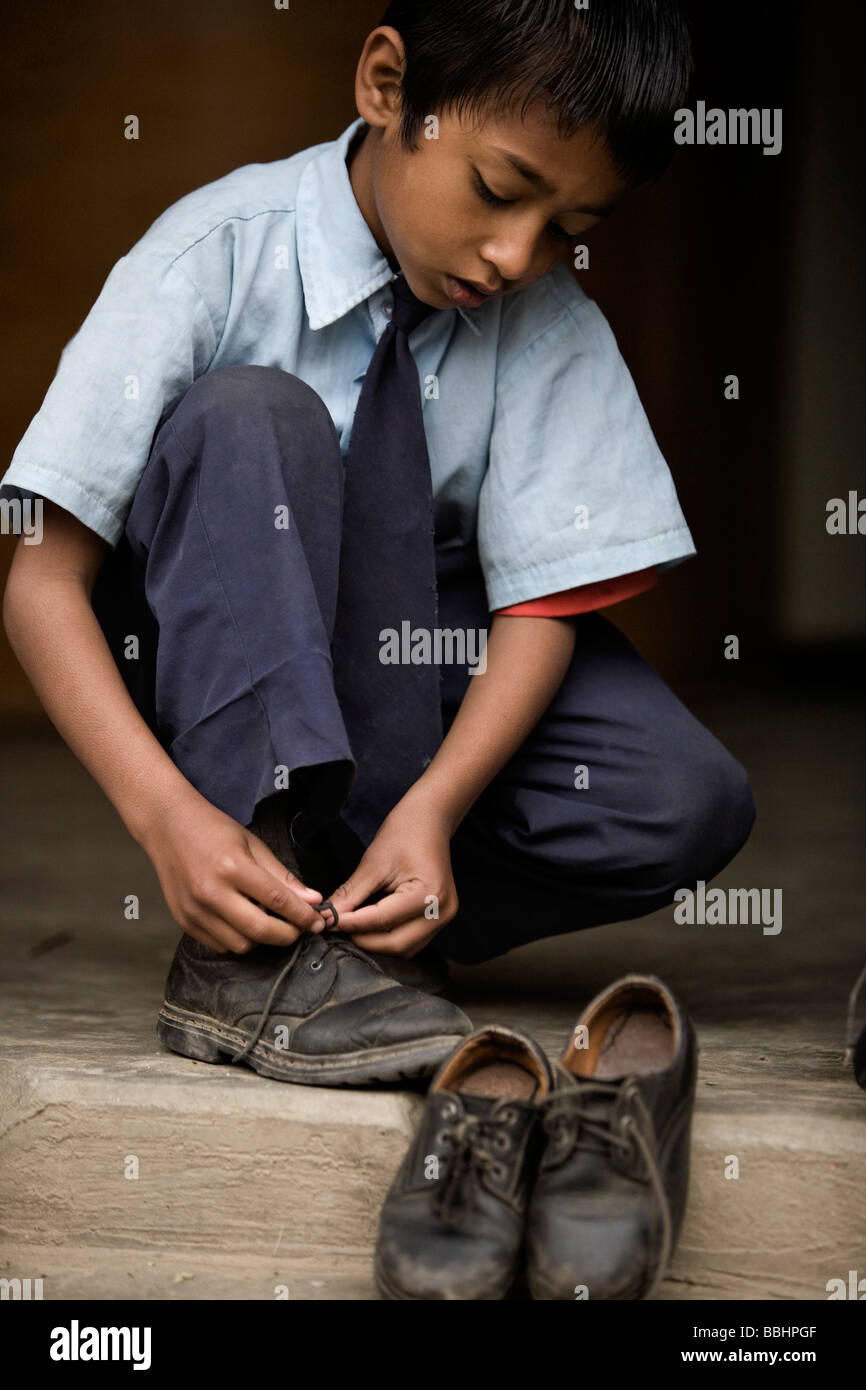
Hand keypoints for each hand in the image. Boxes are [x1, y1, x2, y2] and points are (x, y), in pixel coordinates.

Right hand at [140, 790, 325, 952]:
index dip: (303, 916)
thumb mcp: (254, 845)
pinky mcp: (184, 921)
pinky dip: (237, 939)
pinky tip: (242, 920)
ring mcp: (194, 910)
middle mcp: (211, 892)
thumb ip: (283, 877)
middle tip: (298, 928)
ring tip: (267, 919)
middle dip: (287, 935)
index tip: (318, 922)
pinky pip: (220, 945)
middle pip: (260, 931)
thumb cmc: (214, 830)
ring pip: (241, 945)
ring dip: (261, 938)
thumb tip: (313, 900)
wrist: (167, 826)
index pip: (278, 900)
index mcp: (232, 868)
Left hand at [328, 788, 456, 955]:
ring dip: (377, 943)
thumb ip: (350, 895)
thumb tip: (328, 916)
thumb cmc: (405, 832)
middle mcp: (442, 910)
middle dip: (364, 939)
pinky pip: (412, 940)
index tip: (327, 922)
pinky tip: (371, 926)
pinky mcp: (440, 916)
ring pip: (405, 948)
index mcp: (428, 894)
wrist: (430, 819)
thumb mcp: (373, 863)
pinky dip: (389, 938)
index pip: (382, 921)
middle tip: (338, 927)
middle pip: (396, 944)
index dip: (351, 924)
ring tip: (353, 927)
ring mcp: (444, 916)